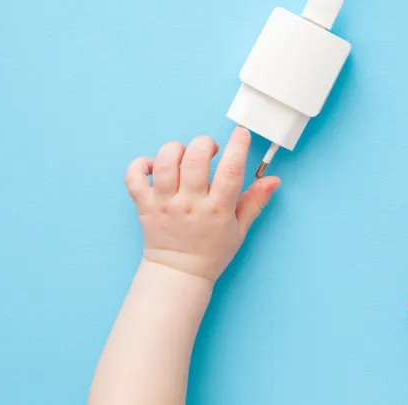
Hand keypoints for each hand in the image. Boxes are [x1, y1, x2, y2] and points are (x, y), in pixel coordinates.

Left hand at [124, 127, 280, 281]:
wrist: (179, 274)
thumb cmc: (211, 251)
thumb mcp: (240, 228)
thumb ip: (255, 201)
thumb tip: (273, 179)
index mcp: (217, 209)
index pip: (230, 171)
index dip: (238, 147)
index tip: (241, 134)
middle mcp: (189, 204)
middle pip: (196, 159)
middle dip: (205, 143)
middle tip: (210, 149)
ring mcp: (164, 204)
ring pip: (165, 162)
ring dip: (176, 149)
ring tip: (184, 155)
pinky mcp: (144, 205)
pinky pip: (134, 176)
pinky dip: (141, 164)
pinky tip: (154, 165)